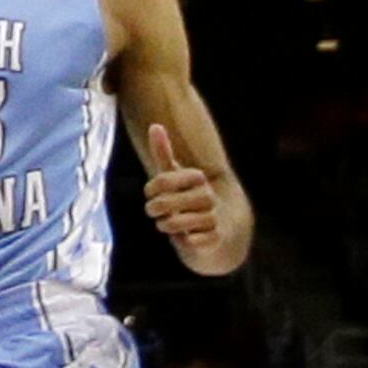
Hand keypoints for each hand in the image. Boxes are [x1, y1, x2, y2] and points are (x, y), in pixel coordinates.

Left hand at [143, 123, 253, 276]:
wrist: (219, 225)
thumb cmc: (188, 197)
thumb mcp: (175, 175)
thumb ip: (164, 152)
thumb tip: (155, 125)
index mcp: (197, 178)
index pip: (164, 179)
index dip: (151, 187)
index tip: (149, 192)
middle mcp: (207, 196)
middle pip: (168, 202)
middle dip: (154, 208)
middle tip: (151, 210)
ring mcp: (212, 217)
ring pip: (178, 222)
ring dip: (166, 225)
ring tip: (165, 224)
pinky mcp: (215, 237)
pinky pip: (192, 242)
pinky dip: (183, 241)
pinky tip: (184, 237)